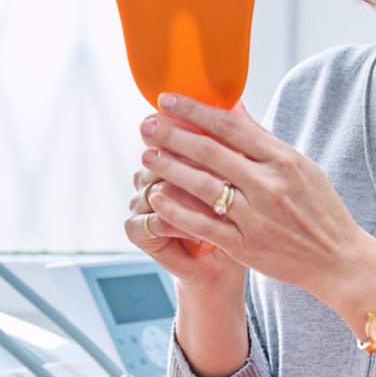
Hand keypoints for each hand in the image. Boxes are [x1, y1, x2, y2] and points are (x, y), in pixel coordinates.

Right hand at [125, 148, 245, 296]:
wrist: (219, 264)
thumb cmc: (232, 220)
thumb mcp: (234, 183)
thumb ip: (230, 150)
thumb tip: (240, 113)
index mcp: (166, 157)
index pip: (174, 137)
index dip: (197, 140)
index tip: (227, 147)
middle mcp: (148, 176)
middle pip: (164, 160)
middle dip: (196, 168)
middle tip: (227, 176)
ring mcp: (139, 202)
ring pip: (160, 189)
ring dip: (192, 198)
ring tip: (219, 207)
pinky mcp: (135, 228)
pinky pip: (155, 220)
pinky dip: (179, 224)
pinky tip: (200, 231)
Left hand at [140, 94, 375, 312]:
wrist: (338, 260)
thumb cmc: (319, 209)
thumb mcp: (300, 166)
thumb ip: (263, 139)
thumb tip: (233, 107)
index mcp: (284, 160)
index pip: (231, 127)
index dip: (195, 111)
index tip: (169, 100)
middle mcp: (269, 185)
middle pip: (211, 153)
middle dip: (173, 135)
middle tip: (146, 124)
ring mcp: (256, 217)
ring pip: (202, 187)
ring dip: (170, 169)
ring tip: (147, 156)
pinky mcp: (244, 246)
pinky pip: (202, 225)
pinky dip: (177, 210)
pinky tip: (158, 197)